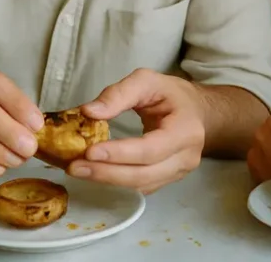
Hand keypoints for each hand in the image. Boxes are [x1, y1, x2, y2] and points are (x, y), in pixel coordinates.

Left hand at [68, 68, 205, 193]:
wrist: (196, 112)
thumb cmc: (171, 94)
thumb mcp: (147, 81)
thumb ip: (118, 93)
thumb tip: (88, 112)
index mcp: (186, 130)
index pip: (150, 149)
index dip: (120, 154)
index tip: (90, 152)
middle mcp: (185, 157)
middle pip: (143, 175)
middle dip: (107, 173)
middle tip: (74, 167)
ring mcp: (178, 173)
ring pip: (140, 186)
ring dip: (107, 180)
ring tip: (78, 170)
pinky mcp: (167, 180)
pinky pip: (140, 188)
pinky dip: (115, 182)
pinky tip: (95, 172)